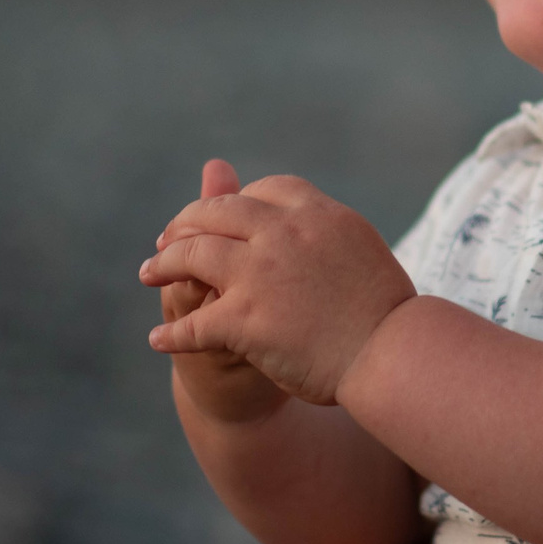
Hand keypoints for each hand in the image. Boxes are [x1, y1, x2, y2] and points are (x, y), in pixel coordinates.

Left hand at [141, 170, 415, 405]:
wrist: (392, 352)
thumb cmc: (388, 313)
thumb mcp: (361, 249)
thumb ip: (327, 232)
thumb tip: (312, 224)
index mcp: (316, 213)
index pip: (264, 191)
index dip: (235, 203)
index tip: (221, 217)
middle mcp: (283, 232)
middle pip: (218, 212)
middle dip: (187, 223)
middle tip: (168, 239)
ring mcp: (259, 272)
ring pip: (192, 254)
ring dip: (164, 264)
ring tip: (150, 274)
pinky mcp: (244, 316)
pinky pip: (194, 323)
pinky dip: (172, 334)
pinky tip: (159, 341)